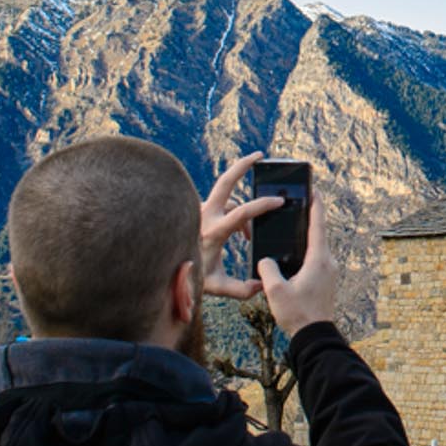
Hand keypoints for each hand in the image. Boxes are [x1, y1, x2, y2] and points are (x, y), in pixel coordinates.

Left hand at [197, 151, 275, 304]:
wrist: (166, 268)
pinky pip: (223, 205)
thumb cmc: (192, 276)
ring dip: (244, 210)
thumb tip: (261, 286)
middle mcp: (205, 215)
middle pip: (225, 181)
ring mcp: (201, 210)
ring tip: (249, 237)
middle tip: (259, 155)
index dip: (262, 205)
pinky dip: (235, 213)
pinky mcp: (199, 211)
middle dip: (243, 166)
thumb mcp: (217, 286)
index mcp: (212, 231)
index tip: (279, 202)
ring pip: (228, 198)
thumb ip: (241, 290)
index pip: (241, 212)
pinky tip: (241, 233)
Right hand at [256, 187, 338, 337]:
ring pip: (318, 247)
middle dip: (309, 218)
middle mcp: (327, 262)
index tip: (314, 190)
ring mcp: (329, 272)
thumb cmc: (298, 314)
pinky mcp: (326, 281)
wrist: (315, 336)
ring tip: (294, 226)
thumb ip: (267, 269)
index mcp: (318, 259)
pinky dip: (307, 250)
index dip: (315, 206)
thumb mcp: (275, 290)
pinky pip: (317, 259)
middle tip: (299, 203)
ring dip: (308, 236)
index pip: (317, 225)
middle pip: (319, 233)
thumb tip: (265, 260)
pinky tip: (294, 253)